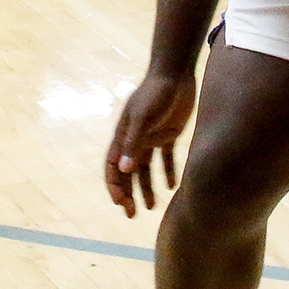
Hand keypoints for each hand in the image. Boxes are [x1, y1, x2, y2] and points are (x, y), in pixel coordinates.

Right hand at [103, 72, 196, 215]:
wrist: (175, 74)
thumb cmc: (155, 94)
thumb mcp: (143, 118)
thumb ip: (133, 143)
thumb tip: (123, 170)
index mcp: (123, 135)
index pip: (113, 166)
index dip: (115, 185)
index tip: (121, 204)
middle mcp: (135, 139)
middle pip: (128, 171)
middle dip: (129, 193)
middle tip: (133, 214)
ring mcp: (152, 136)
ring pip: (146, 168)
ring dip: (147, 187)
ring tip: (152, 208)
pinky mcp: (169, 133)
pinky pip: (166, 158)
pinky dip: (168, 172)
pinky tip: (173, 186)